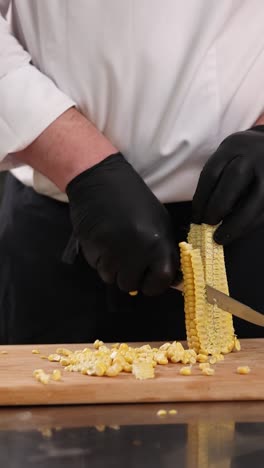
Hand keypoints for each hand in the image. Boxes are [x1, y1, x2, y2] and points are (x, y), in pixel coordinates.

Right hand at [66, 153, 178, 294]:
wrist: (100, 180)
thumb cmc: (134, 199)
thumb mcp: (159, 222)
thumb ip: (163, 250)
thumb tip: (167, 278)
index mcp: (158, 242)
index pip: (162, 280)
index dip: (155, 285)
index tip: (149, 281)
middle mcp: (137, 251)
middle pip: (132, 285)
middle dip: (129, 276)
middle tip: (127, 260)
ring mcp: (113, 252)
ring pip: (112, 279)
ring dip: (113, 269)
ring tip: (113, 247)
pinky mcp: (92, 250)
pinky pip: (97, 268)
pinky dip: (100, 261)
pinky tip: (103, 242)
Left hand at [192, 126, 263, 244]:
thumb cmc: (243, 159)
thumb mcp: (228, 158)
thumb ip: (217, 181)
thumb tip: (201, 216)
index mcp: (233, 146)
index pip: (212, 172)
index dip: (201, 199)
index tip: (196, 218)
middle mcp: (254, 154)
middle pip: (234, 178)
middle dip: (218, 206)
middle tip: (207, 225)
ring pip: (256, 198)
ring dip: (237, 223)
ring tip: (221, 237)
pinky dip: (250, 224)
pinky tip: (238, 231)